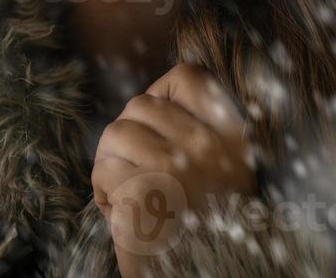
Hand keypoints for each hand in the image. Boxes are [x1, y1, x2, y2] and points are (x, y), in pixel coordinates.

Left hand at [92, 62, 256, 277]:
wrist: (203, 271)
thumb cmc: (203, 226)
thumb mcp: (223, 172)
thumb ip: (197, 132)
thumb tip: (150, 99)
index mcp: (232, 139)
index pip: (189, 77)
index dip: (161, 91)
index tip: (156, 126)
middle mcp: (208, 150)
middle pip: (139, 105)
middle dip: (126, 136)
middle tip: (134, 170)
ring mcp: (176, 171)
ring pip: (115, 134)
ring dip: (111, 164)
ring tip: (127, 192)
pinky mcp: (144, 197)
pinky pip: (104, 172)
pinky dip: (104, 193)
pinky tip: (122, 213)